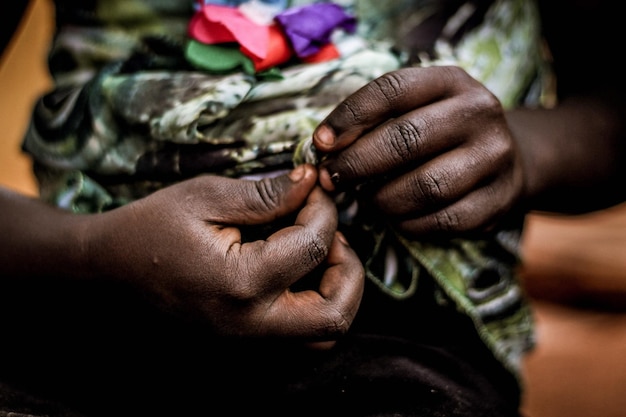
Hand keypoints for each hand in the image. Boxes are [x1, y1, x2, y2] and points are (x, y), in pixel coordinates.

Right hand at [86, 164, 363, 340]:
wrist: (113, 269)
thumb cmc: (154, 227)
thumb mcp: (206, 197)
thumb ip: (266, 193)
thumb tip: (312, 181)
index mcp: (239, 283)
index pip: (313, 245)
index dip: (323, 208)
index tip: (312, 187)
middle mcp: (250, 323)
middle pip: (336, 313)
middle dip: (349, 266)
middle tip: (330, 232)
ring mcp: (248, 340)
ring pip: (325, 334)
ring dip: (339, 291)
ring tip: (320, 252)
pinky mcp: (246, 342)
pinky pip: (302, 337)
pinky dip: (318, 305)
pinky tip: (301, 271)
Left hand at [312, 66, 524, 235]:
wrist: (508, 158)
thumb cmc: (441, 132)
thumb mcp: (417, 107)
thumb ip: (376, 119)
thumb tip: (324, 146)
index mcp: (451, 80)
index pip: (391, 90)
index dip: (348, 117)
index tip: (320, 143)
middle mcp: (479, 112)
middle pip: (405, 140)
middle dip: (356, 164)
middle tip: (332, 179)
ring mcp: (494, 157)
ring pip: (424, 186)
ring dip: (381, 200)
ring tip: (366, 200)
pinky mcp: (498, 200)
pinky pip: (442, 220)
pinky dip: (408, 224)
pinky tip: (395, 218)